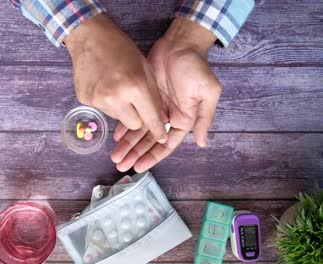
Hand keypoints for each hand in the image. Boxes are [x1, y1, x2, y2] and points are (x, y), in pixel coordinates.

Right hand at [65, 14, 167, 143]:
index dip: (158, 130)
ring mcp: (98, 100)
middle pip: (134, 125)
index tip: (161, 137)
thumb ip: (153, 96)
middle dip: (139, 118)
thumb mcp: (146, 69)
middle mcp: (116, 98)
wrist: (89, 37)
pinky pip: (103, 110)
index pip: (151, 119)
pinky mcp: (86, 100)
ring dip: (122, 110)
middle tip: (137, 103)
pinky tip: (104, 85)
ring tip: (118, 88)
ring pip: (118, 118)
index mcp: (136, 87)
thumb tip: (159, 120)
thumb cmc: (122, 49)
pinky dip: (107, 102)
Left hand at [111, 17, 220, 171]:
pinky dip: (123, 125)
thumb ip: (204, 119)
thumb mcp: (207, 93)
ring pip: (138, 130)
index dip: (153, 156)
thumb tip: (202, 143)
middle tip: (120, 165)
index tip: (139, 167)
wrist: (180, 44)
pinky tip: (115, 136)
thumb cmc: (196, 68)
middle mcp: (167, 117)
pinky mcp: (141, 96)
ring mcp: (153, 107)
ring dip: (127, 144)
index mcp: (183, 120)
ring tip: (115, 156)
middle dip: (136, 154)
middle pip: (149, 141)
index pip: (166, 144)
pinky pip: (131, 114)